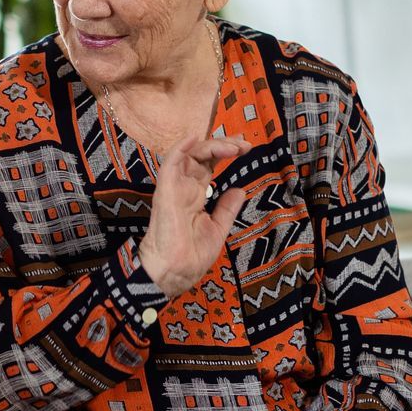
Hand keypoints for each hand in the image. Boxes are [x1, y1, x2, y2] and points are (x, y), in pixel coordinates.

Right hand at [139, 135, 250, 298]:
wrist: (176, 272)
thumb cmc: (192, 255)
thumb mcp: (217, 228)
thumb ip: (226, 208)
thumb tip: (239, 190)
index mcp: (194, 195)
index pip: (208, 165)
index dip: (224, 152)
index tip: (245, 148)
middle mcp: (184, 187)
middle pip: (201, 155)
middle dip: (222, 144)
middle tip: (243, 143)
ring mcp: (174, 188)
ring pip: (188, 155)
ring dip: (210, 145)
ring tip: (232, 146)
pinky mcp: (166, 191)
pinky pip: (169, 165)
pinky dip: (179, 149)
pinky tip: (193, 138)